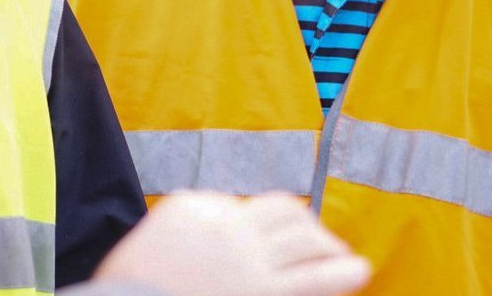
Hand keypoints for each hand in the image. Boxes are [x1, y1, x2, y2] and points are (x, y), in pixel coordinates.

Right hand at [94, 190, 371, 295]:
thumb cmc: (133, 287)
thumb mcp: (153, 241)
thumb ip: (189, 224)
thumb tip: (214, 208)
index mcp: (194, 207)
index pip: (248, 205)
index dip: (273, 223)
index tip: (281, 238)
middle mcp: (226, 226)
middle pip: (286, 212)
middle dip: (307, 227)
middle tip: (319, 245)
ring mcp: (246, 261)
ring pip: (307, 238)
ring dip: (328, 246)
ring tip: (342, 262)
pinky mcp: (263, 294)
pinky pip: (316, 277)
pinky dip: (342, 272)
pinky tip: (358, 272)